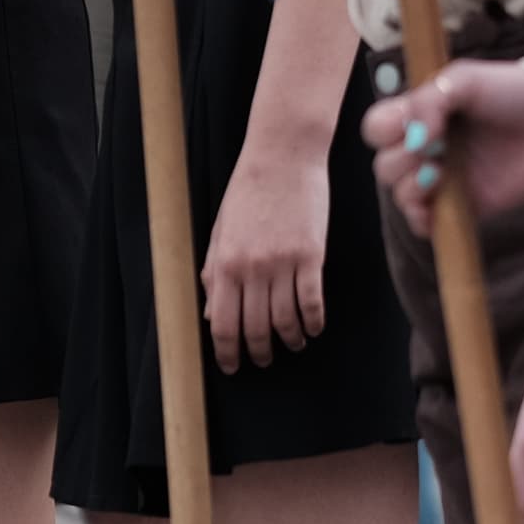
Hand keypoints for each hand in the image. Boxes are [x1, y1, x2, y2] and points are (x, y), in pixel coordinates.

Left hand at [202, 134, 329, 367]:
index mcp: (225, 263)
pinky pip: (312, 301)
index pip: (222, 323)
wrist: (282, 156)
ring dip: (289, 340)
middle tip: (264, 360)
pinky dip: (313, 322)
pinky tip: (313, 328)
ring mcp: (283, 262)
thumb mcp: (221, 231)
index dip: (227, 352)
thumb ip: (215, 272)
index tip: (232, 367)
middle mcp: (252, 268)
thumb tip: (210, 312)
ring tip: (292, 344)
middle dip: (259, 352)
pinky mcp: (311, 255)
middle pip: (255, 328)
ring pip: (286, 320)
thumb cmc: (248, 191)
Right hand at [361, 59, 523, 222]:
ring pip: (401, 195)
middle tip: (433, 153)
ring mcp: (445, 179)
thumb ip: (429, 101)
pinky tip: (432, 210)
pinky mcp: (466, 206)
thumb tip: (413, 138)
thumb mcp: (464, 80)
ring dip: (409, 190)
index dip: (385, 131)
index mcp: (420, 115)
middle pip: (384, 165)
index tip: (415, 128)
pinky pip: (428, 223)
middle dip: (400, 162)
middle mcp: (427, 148)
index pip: (377, 128)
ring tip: (437, 176)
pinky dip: (421, 221)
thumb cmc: (511, 90)